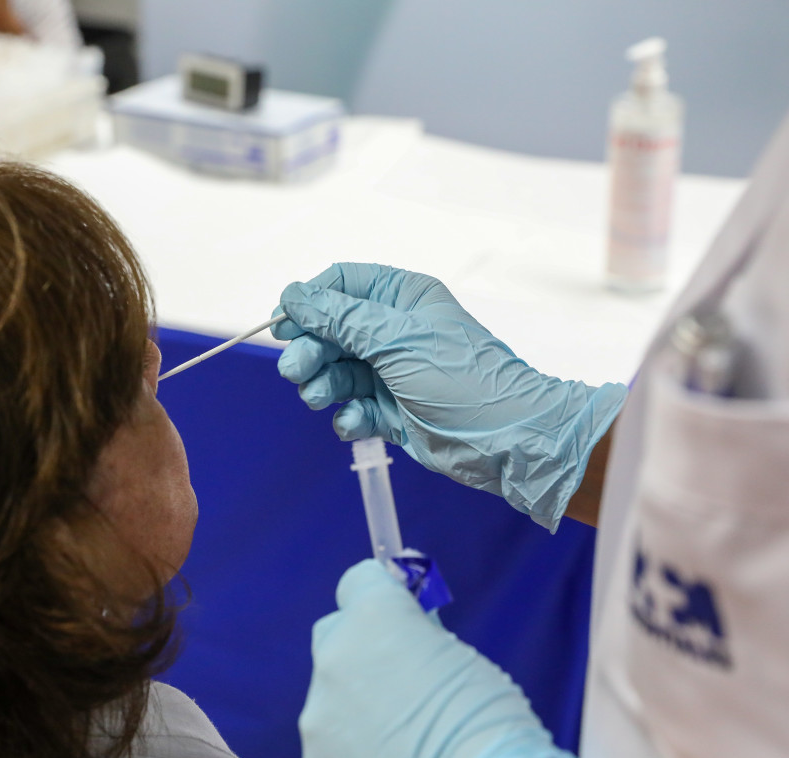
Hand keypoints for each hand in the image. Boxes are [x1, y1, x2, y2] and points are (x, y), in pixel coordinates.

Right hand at [273, 263, 625, 530]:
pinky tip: (355, 423)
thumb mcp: (397, 341)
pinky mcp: (392, 411)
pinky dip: (347, 417)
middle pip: (330, 331)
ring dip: (323, 385)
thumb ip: (341, 318)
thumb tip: (294, 296)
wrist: (508, 441)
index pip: (341, 285)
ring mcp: (392, 372)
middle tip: (296, 372)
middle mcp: (395, 331)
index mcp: (403, 298)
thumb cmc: (463, 381)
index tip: (280, 324)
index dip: (308, 303)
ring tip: (323, 399)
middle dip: (311, 351)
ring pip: (336, 372)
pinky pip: (353, 407)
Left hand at [300, 560, 577, 757]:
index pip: (358, 582)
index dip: (380, 598)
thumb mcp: (464, 661)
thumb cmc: (486, 726)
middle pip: (335, 636)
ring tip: (405, 748)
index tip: (399, 618)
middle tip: (401, 682)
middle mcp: (334, 658)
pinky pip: (331, 751)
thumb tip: (406, 642)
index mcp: (374, 618)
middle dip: (361, 650)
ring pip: (331, 699)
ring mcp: (318, 716)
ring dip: (357, 710)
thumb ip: (418, 643)